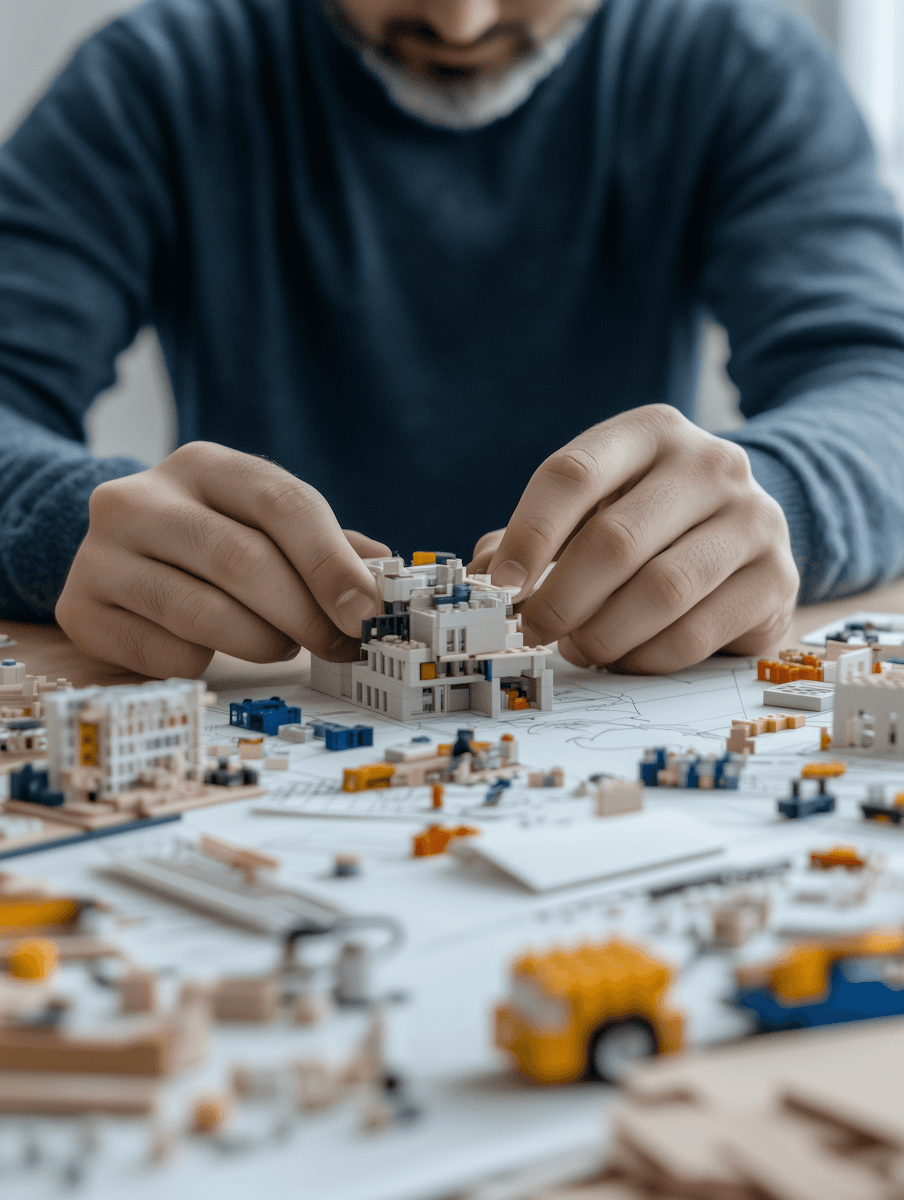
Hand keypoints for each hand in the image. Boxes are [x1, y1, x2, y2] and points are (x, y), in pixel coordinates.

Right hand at [56, 443, 388, 677]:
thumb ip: (326, 544)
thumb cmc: (213, 541)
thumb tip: (382, 574)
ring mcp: (101, 554)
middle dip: (305, 614)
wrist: (119, 557)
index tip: (368, 611)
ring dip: (263, 642)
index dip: (332, 562)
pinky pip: (167, 654)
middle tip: (338, 644)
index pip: (280, 503)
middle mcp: (139, 497)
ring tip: (282, 643)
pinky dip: (209, 663)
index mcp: (202, 465)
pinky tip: (216, 650)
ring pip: (204, 614)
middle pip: (243, 561)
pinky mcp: (81, 610)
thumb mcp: (264, 523)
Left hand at [468, 406, 798, 672]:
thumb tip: (479, 577)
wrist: (745, 527)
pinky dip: (644, 657)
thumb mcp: (590, 508)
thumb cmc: (646, 518)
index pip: (572, 475)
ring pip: (659, 592)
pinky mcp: (776, 579)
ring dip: (602, 634)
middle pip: (614, 541)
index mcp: (649, 432)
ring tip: (579, 647)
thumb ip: (530, 537)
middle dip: (560, 600)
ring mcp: (752, 519)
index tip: (500, 588)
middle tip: (533, 632)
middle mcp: (709, 464)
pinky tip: (626, 655)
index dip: (528, 536)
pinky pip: (694, 633)